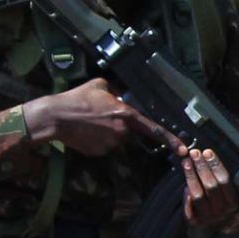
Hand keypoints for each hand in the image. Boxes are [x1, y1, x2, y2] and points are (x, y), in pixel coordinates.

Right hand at [22, 79, 174, 155]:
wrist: (55, 117)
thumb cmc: (78, 98)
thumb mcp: (101, 85)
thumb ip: (117, 91)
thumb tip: (123, 95)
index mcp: (125, 114)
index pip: (153, 129)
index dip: (170, 140)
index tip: (183, 149)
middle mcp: (121, 132)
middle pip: (129, 132)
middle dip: (119, 125)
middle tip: (100, 116)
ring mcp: (109, 145)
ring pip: (116, 140)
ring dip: (107, 132)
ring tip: (89, 122)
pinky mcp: (98, 153)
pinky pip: (103, 146)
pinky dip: (97, 140)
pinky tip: (85, 131)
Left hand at [179, 146, 238, 227]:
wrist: (217, 223)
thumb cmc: (226, 193)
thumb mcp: (236, 176)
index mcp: (235, 200)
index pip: (225, 180)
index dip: (215, 165)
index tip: (207, 152)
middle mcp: (224, 211)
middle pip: (211, 186)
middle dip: (202, 167)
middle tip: (194, 153)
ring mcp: (209, 218)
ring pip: (198, 195)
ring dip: (191, 176)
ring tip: (186, 162)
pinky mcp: (196, 222)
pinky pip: (189, 209)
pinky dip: (186, 196)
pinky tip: (184, 183)